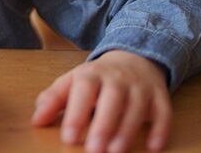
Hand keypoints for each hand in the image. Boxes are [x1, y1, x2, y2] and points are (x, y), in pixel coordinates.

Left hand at [31, 50, 170, 152]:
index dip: (76, 113)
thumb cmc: (97, 78)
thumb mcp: (72, 82)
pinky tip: (154, 147)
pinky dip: (160, 129)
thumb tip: (36, 121)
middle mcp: (118, 78)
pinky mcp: (160, 97)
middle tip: (94, 150)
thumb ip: (53, 99)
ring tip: (116, 152)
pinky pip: (164, 112)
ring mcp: (141, 87)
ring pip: (137, 107)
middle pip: (112, 98)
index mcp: (91, 74)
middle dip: (104, 125)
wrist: (134, 57)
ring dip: (128, 130)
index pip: (83, 90)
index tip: (68, 138)